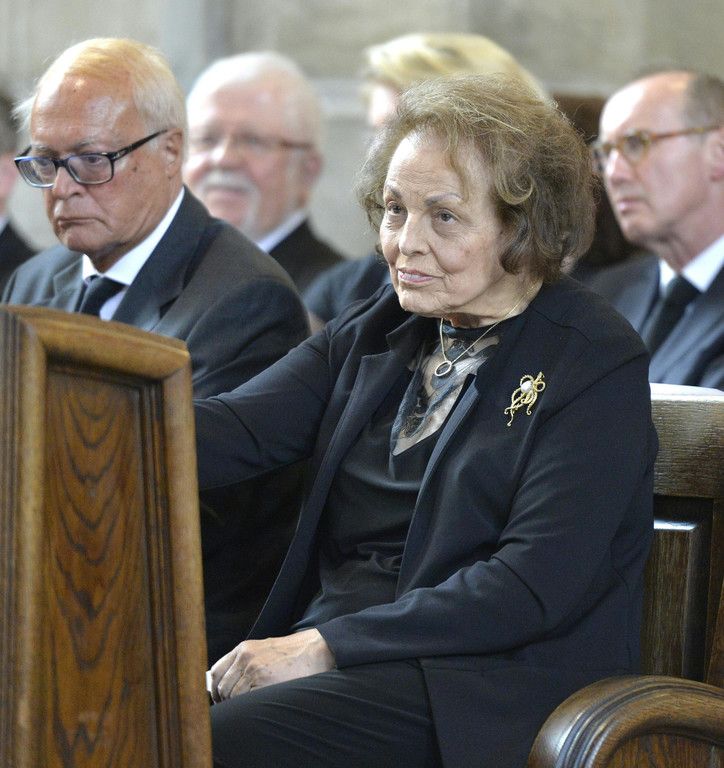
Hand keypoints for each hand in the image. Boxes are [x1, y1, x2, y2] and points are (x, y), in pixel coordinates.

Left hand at [208, 628, 334, 701]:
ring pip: (232, 695)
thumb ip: (246, 661)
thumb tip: (228, 682)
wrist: (316, 649)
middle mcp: (245, 657)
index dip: (214, 689)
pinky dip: (249, 705)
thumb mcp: (264, 650)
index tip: (219, 699)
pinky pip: (246, 699)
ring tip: (251, 705)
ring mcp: (254, 668)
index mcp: (244, 649)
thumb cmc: (293, 653)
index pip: (216, 671)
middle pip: (221, 686)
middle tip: (234, 708)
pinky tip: (259, 703)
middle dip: (225, 701)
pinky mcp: (264, 680)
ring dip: (238, 704)